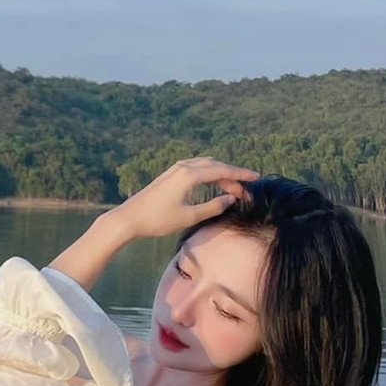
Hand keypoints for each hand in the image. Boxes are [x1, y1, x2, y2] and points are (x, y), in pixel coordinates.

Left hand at [112, 157, 258, 240]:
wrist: (129, 219)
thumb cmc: (158, 220)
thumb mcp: (189, 216)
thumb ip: (213, 206)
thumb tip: (231, 198)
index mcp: (189, 175)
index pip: (222, 171)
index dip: (241, 175)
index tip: (256, 178)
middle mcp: (183, 167)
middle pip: (215, 166)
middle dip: (232, 176)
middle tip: (245, 189)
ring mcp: (175, 169)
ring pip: (205, 166)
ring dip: (220, 175)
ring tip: (232, 189)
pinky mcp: (169, 175)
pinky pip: (196, 169)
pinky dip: (208, 175)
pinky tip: (213, 185)